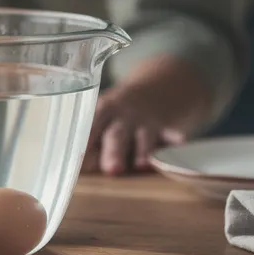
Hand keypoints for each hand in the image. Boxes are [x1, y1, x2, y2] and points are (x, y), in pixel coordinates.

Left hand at [82, 54, 214, 175]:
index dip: (82, 146)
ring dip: (143, 151)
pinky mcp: (172, 128)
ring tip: (141, 166)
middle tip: (111, 170)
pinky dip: (176, 142)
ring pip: (144, 138)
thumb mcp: (106, 115)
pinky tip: (178, 148)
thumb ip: (94, 140)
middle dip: (113, 151)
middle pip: (116, 134)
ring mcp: (149, 121)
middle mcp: (124, 115)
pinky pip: (174, 135)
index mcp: (103, 111)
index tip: (75, 164)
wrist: (165, 84)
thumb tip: (76, 170)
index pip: (89, 128)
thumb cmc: (125, 112)